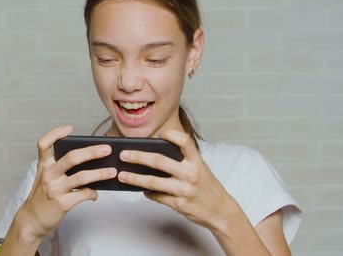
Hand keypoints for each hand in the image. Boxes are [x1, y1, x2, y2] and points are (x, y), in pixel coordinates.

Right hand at [19, 125, 117, 239]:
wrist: (31, 220)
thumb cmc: (42, 196)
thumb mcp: (45, 177)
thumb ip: (60, 168)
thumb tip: (88, 161)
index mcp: (43, 165)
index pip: (44, 143)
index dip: (56, 133)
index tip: (69, 128)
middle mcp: (48, 174)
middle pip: (71, 157)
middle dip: (92, 152)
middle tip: (107, 149)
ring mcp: (55, 189)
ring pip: (82, 177)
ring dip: (100, 173)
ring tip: (113, 171)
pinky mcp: (62, 203)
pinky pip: (83, 194)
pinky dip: (93, 193)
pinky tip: (95, 194)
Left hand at [117, 128, 233, 229]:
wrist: (220, 210)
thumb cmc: (206, 186)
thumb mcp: (200, 167)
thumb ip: (182, 160)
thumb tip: (153, 153)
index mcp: (196, 161)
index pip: (184, 141)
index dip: (171, 134)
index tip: (158, 133)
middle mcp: (191, 173)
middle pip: (159, 161)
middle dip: (138, 157)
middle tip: (123, 155)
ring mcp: (184, 190)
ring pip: (153, 182)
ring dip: (134, 178)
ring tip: (122, 175)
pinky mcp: (179, 204)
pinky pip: (158, 197)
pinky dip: (147, 193)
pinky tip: (141, 190)